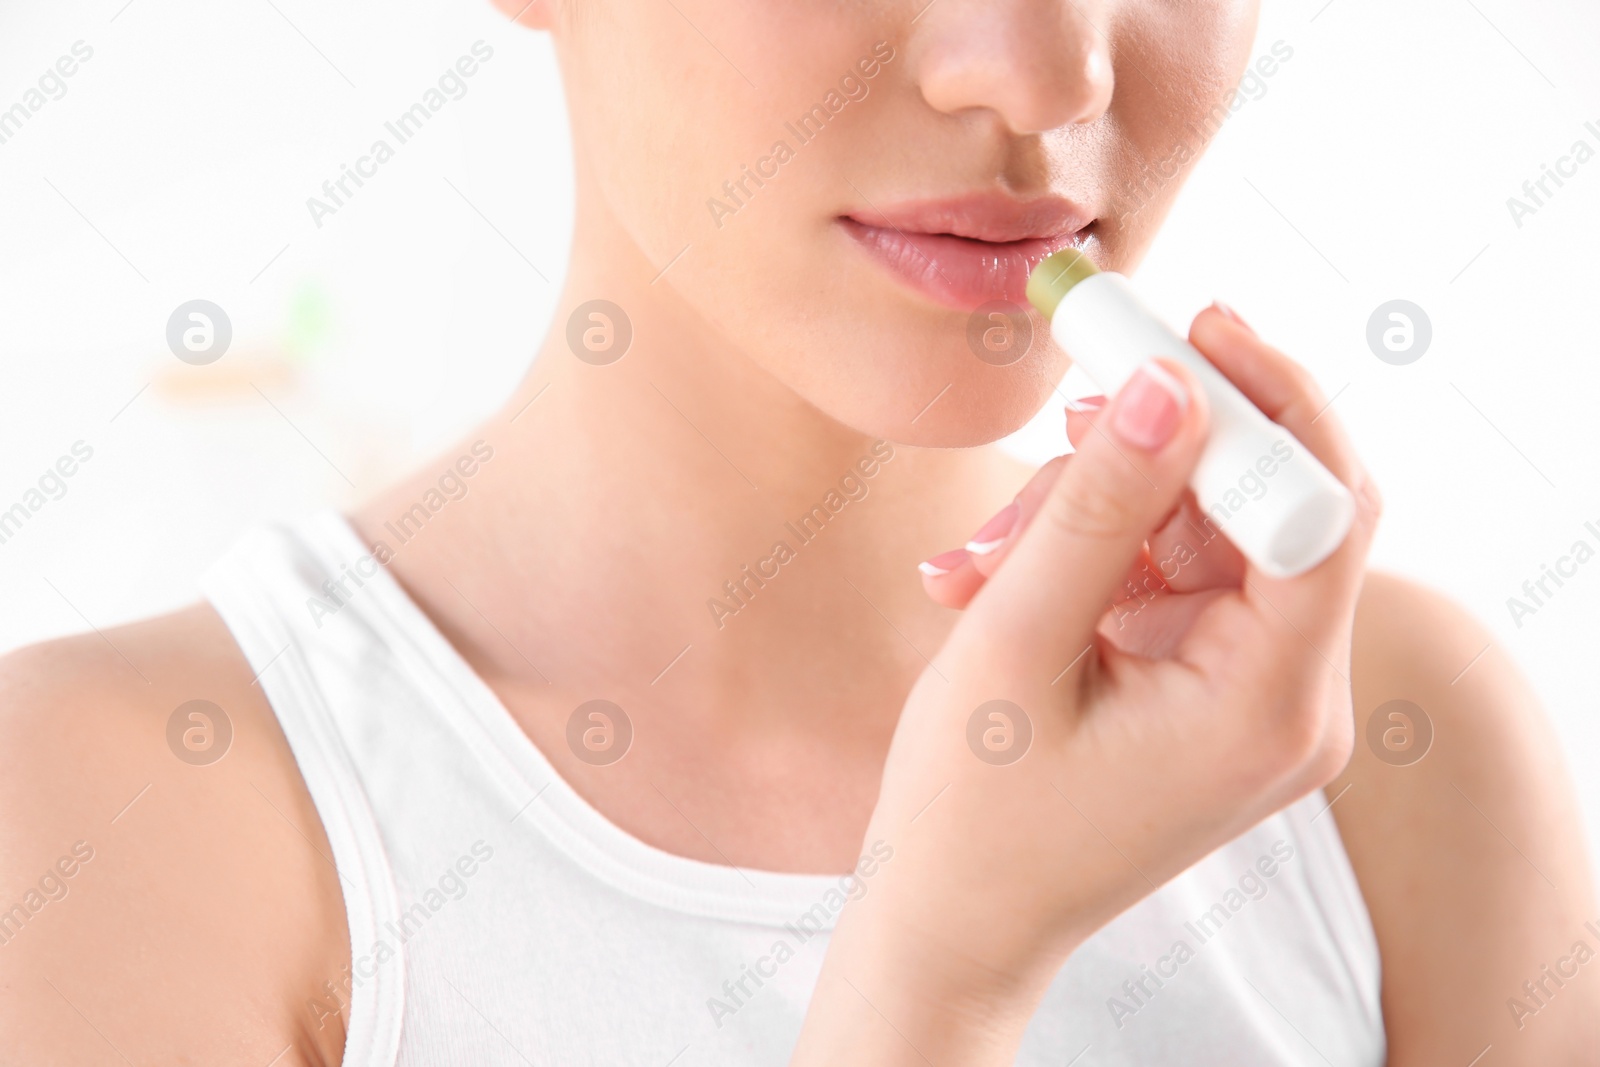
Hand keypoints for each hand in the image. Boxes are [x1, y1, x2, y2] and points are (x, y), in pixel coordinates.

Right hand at [792, 306, 1381, 1064]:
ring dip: (1100, 513)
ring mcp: (1262, 703)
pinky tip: (1002, 573)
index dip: (1267, 401)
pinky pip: (1178, 581)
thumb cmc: (971, 812)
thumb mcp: (1017, 646)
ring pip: (1209, 537)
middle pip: (1270, 511)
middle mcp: (1294, 705)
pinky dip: (1098, 559)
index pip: (1323, 509)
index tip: (1184, 327)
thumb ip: (1099, 509)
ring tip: (982, 554)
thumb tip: (1167, 383)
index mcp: (1266, 707)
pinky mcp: (1220, 694)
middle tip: (1068, 408)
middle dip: (1161, 456)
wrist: (958, 919)